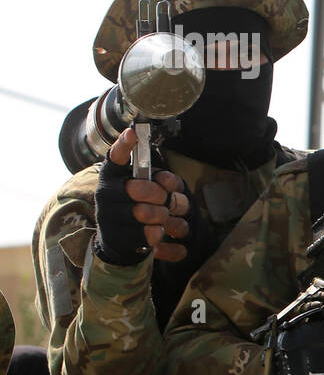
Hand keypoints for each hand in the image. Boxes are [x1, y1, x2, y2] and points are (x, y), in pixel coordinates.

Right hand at [94, 128, 192, 264]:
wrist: (117, 241)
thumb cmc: (135, 205)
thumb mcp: (145, 187)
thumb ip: (159, 179)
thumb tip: (167, 181)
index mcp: (111, 176)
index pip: (115, 157)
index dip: (124, 146)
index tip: (133, 133)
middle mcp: (105, 194)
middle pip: (138, 188)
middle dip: (158, 195)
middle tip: (163, 199)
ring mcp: (108, 217)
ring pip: (145, 212)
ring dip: (161, 215)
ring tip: (161, 216)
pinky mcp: (116, 238)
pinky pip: (148, 233)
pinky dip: (158, 232)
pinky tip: (155, 230)